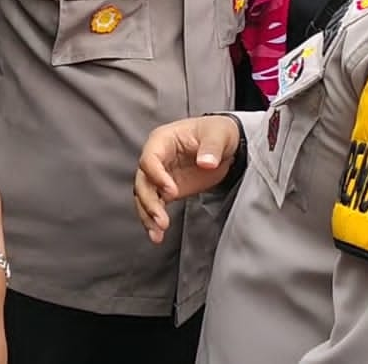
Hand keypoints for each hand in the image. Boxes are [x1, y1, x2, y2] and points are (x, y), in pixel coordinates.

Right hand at [133, 115, 240, 243]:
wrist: (225, 144)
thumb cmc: (216, 132)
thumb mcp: (218, 134)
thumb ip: (211, 148)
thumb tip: (206, 163)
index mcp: (162, 140)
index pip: (149, 159)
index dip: (157, 176)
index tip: (171, 192)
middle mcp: (156, 158)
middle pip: (142, 181)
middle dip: (149, 202)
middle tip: (161, 220)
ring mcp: (161, 175)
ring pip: (144, 196)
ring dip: (148, 215)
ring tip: (157, 233)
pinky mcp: (168, 190)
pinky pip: (156, 205)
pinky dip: (154, 220)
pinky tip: (157, 235)